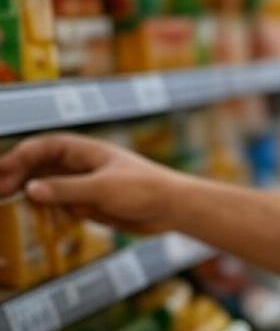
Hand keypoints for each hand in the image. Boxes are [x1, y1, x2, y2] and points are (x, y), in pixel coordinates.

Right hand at [0, 133, 186, 233]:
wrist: (172, 207)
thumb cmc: (145, 188)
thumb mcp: (103, 188)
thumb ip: (67, 189)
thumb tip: (29, 189)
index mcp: (86, 151)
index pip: (44, 147)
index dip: (19, 158)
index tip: (1, 174)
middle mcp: (82, 165)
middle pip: (40, 166)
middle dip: (17, 176)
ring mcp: (84, 184)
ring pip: (47, 186)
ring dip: (29, 194)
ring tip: (8, 205)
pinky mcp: (89, 203)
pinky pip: (60, 205)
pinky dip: (47, 210)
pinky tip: (39, 220)